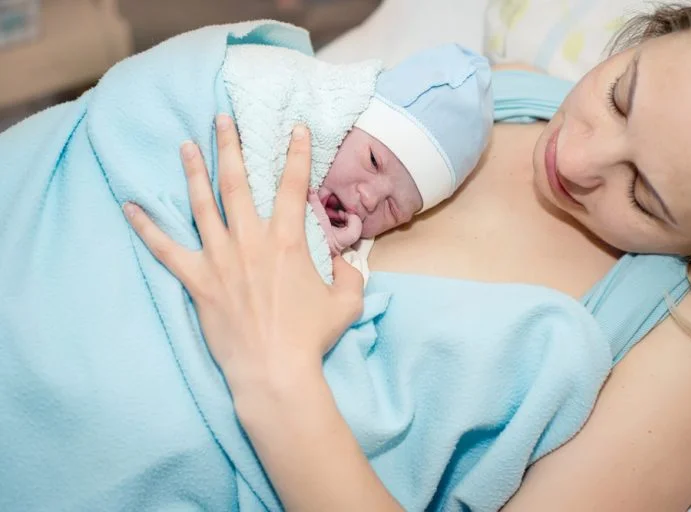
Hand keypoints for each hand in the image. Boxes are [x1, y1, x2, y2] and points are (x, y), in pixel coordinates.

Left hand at [123, 115, 362, 395]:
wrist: (274, 371)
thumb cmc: (311, 337)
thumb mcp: (346, 302)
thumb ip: (350, 274)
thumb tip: (347, 261)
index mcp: (286, 241)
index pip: (291, 186)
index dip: (295, 154)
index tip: (293, 128)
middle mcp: (250, 241)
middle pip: (236, 183)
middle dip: (230, 146)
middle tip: (221, 119)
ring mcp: (219, 259)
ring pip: (202, 205)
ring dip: (193, 172)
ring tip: (185, 145)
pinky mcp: (197, 280)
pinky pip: (165, 249)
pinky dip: (146, 227)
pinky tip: (130, 206)